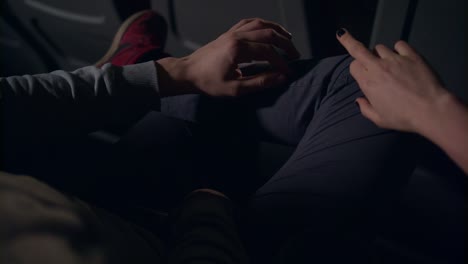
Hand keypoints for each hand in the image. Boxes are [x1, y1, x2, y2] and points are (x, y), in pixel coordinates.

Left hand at [156, 18, 299, 96]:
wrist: (187, 73)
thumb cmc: (208, 83)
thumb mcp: (235, 89)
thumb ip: (259, 83)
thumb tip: (281, 78)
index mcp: (237, 49)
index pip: (268, 52)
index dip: (281, 62)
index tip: (288, 73)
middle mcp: (236, 36)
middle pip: (268, 34)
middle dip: (285, 44)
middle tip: (295, 56)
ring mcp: (232, 33)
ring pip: (260, 24)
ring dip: (277, 30)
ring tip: (289, 39)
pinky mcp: (229, 33)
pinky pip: (249, 23)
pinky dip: (262, 25)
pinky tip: (269, 31)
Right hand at [336, 29, 448, 132]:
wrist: (430, 109)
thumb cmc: (403, 117)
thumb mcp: (379, 119)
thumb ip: (365, 109)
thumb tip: (359, 101)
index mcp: (368, 83)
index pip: (353, 66)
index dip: (356, 69)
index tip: (360, 73)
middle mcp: (378, 68)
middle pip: (358, 49)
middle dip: (349, 42)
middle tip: (343, 35)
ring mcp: (395, 60)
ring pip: (380, 48)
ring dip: (380, 54)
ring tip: (388, 64)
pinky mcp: (411, 56)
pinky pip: (400, 45)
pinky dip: (399, 49)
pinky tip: (402, 57)